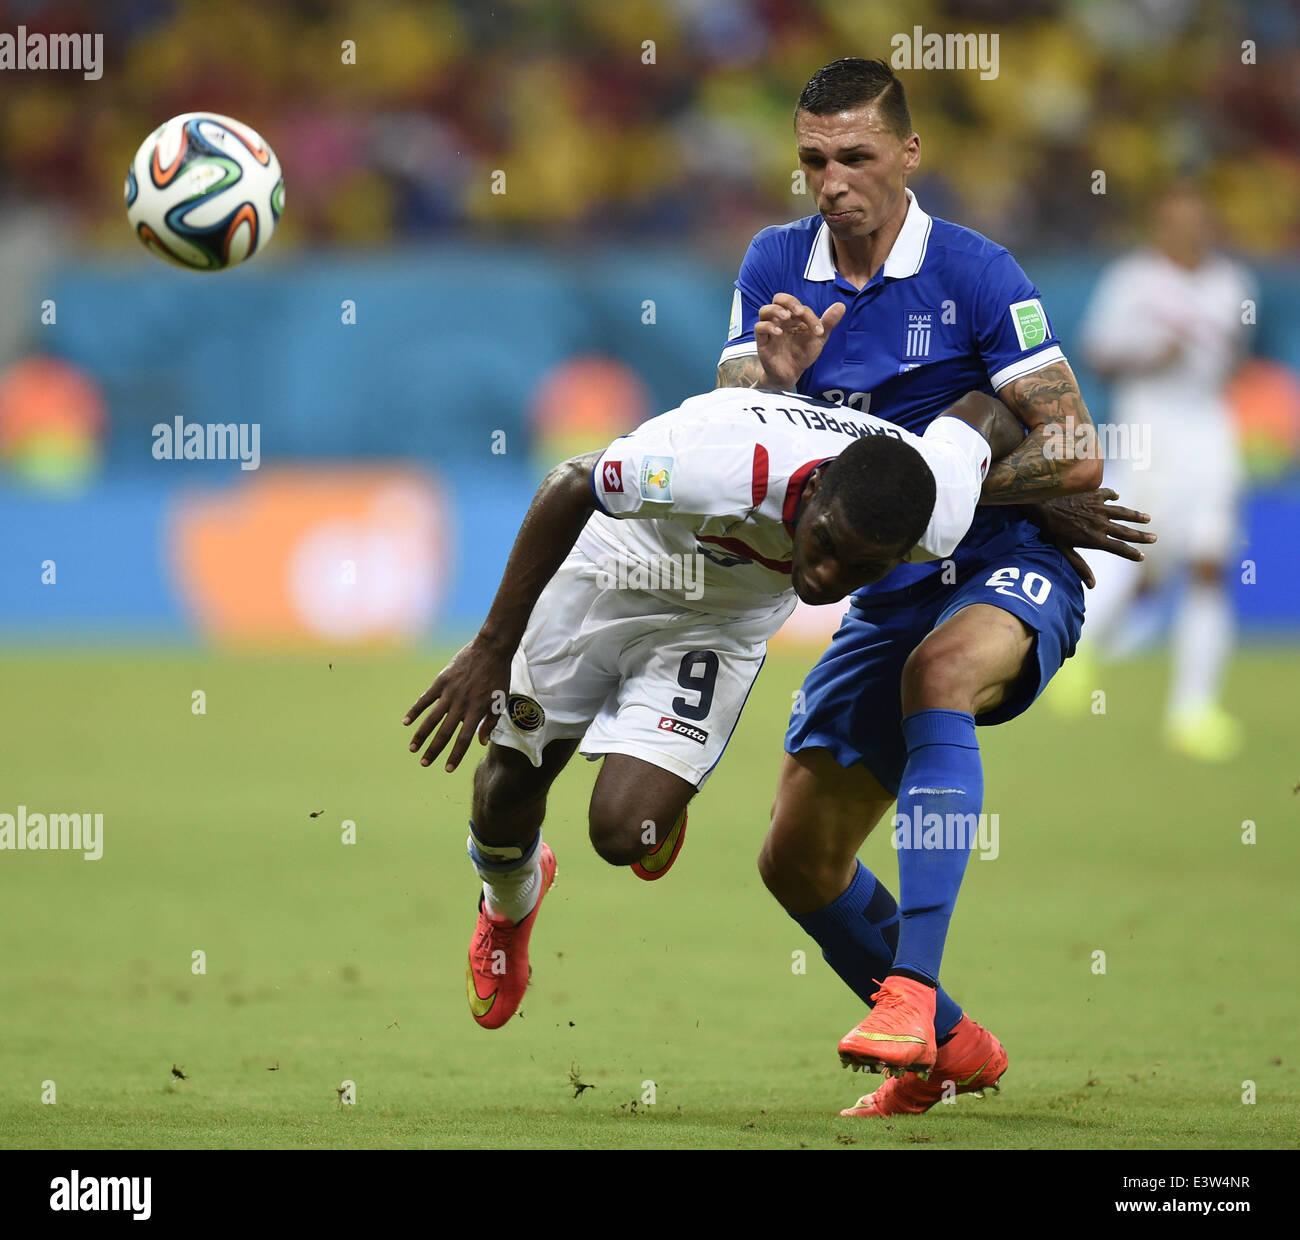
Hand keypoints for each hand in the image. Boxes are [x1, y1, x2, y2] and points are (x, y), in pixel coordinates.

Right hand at [402, 636, 512, 771]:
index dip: (456, 755)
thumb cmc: (499, 676)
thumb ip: (491, 722)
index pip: (464, 739)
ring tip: (412, 748)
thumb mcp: (501, 701)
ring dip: (421, 735)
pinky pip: (425, 698)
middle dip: (434, 750)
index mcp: (478, 710)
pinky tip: (406, 722)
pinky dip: (415, 710)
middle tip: (424, 763)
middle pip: (445, 732)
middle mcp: (462, 704)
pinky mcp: (442, 681)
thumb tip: (482, 742)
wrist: (492, 649)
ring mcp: (450, 692)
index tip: (448, 769)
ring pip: (432, 718)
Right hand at [755, 293, 845, 389]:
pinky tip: (779, 333)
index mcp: (794, 317)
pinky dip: (768, 327)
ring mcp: (770, 329)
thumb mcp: (818, 338)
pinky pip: (759, 328)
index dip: (810, 316)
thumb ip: (828, 322)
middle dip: (789, 301)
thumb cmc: (802, 354)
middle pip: (778, 298)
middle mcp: (781, 320)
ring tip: (787, 317)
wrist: (791, 374)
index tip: (819, 331)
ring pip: (765, 310)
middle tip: (799, 311)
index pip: (800, 307)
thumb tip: (841, 306)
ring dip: (776, 310)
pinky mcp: (762, 341)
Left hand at [1028, 488, 1155, 587]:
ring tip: (1147, 518)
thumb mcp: (1064, 550)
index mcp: (1095, 539)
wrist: (1042, 505)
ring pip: (1122, 512)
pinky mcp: (1093, 495)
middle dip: (1141, 536)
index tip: (1142, 556)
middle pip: (1126, 531)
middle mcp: (1100, 524)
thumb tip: (1091, 585)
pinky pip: (1107, 494)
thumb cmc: (1050, 530)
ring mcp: (1098, 508)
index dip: (1131, 553)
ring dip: (1136, 516)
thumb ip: (1079, 566)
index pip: (1118, 548)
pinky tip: (1117, 496)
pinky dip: (1113, 495)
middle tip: (1154, 538)